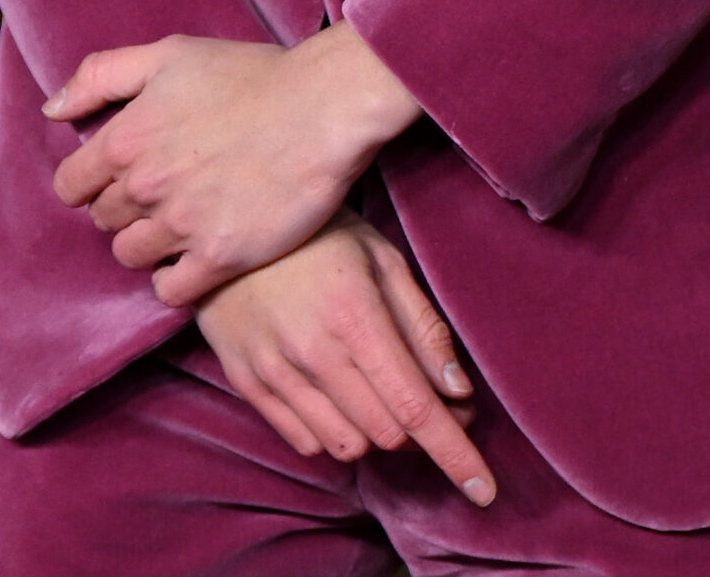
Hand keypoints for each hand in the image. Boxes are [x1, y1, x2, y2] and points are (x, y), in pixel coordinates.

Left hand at [44, 24, 421, 303]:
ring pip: (131, 257)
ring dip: (148, 244)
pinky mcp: (218, 258)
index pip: (70, 186)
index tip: (120, 176)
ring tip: (181, 223)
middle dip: (124, 208)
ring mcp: (180, 226)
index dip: (91, 182)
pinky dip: (175, 279)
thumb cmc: (250, 74)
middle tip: (162, 192)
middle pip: (104, 221)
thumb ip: (101, 75)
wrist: (322, 105)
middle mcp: (144, 186)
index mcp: (126, 137)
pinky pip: (170, 292)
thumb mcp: (170, 53)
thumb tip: (52, 110)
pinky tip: (196, 256)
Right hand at [195, 216, 495, 506]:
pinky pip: (306, 441)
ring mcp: (274, 371)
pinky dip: (334, 431)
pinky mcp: (247, 383)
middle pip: (387, 433)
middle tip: (437, 399)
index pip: (415, 407)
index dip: (455, 453)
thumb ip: (422, 326)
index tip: (484, 491)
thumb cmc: (319, 233)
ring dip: (377, 432)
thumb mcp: (382, 258)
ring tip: (380, 390)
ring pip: (348, 445)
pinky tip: (338, 393)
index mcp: (354, 314)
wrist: (225, 217)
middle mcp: (312, 352)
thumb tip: (459, 393)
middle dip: (421, 429)